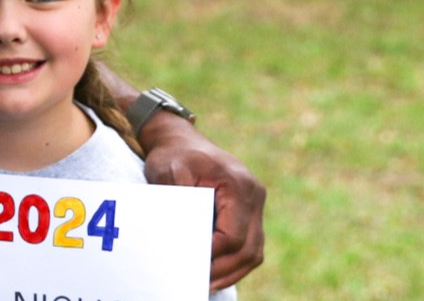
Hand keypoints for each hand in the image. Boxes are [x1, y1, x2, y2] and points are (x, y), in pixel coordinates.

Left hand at [141, 125, 265, 291]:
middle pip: (249, 249)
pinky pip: (249, 245)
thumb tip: (183, 238)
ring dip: (232, 271)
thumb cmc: (173, 155)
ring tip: (207, 284)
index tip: (192, 266)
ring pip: (253, 251)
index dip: (214, 256)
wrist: (180, 140)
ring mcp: (254, 204)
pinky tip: (214, 272)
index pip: (233, 235)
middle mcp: (254, 195)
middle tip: (199, 283)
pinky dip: (234, 261)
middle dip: (224, 270)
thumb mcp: (169, 171)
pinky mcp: (248, 212)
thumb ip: (178, 202)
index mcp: (238, 185)